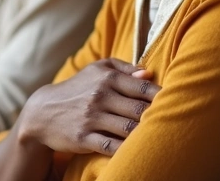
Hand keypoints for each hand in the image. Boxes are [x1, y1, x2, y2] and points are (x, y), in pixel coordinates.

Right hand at [15, 58, 159, 156]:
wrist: (43, 112)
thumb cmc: (78, 88)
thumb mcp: (96, 70)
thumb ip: (124, 68)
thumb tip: (149, 74)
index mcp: (107, 78)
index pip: (143, 88)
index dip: (163, 97)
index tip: (176, 103)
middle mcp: (100, 96)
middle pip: (140, 110)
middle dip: (157, 117)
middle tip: (173, 123)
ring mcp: (91, 118)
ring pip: (129, 129)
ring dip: (145, 134)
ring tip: (157, 137)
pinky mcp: (84, 138)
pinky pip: (111, 146)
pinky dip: (126, 150)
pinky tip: (137, 150)